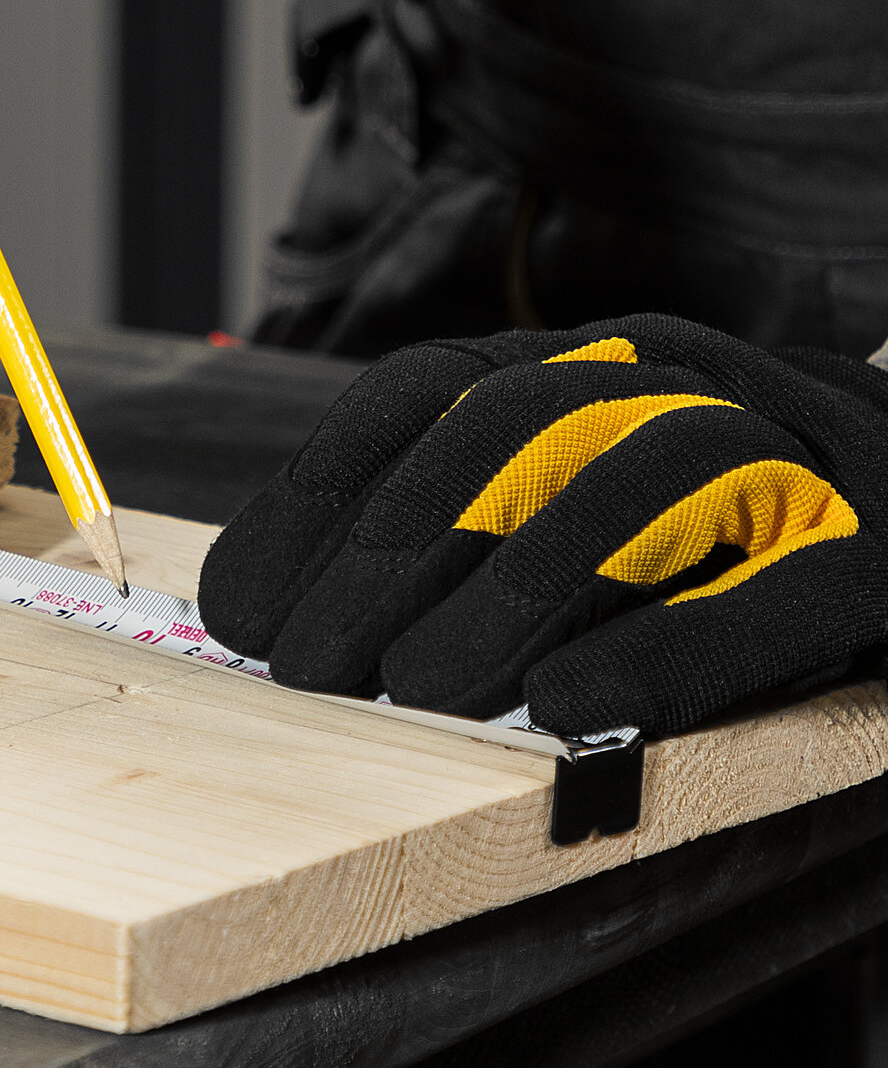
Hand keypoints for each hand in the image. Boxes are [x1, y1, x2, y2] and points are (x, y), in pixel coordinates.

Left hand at [198, 315, 887, 736]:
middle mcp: (675, 377)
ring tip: (419, 693)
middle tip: (309, 668)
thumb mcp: (575, 487)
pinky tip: (577, 707)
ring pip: (636, 481)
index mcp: (586, 360)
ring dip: (512, 588)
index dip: (319, 493)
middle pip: (512, 432)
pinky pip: (779, 588)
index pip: (423, 392)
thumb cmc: (718, 522)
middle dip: (391, 549)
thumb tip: (276, 607)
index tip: (244, 606)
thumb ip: (455, 522)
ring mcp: (789, 448)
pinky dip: (670, 646)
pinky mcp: (882, 552)